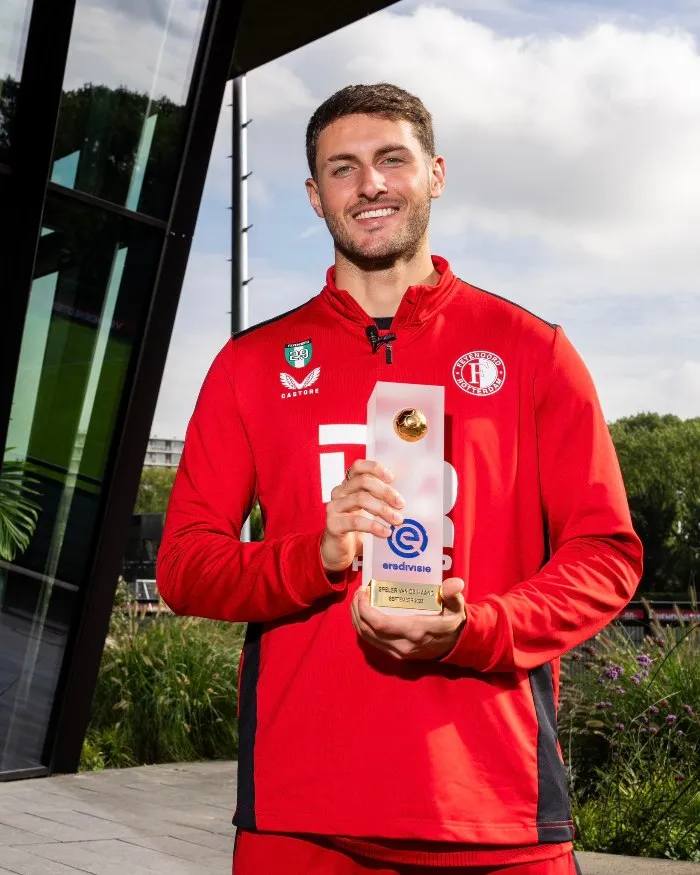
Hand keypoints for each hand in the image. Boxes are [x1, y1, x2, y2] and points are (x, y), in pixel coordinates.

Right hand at [321, 460, 405, 573]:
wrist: (339, 552)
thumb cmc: (358, 530)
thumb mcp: (369, 511)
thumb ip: (381, 501)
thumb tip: (407, 499)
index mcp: (348, 485)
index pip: (358, 467)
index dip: (375, 468)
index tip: (392, 478)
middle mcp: (339, 492)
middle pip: (363, 482)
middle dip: (385, 492)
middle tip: (401, 504)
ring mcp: (334, 507)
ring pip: (360, 499)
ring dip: (383, 509)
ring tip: (397, 520)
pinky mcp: (332, 524)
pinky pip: (355, 521)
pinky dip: (373, 526)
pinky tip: (385, 533)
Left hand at [350, 578, 466, 659]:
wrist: (456, 645)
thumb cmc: (452, 620)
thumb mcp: (455, 606)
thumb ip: (452, 594)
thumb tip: (455, 584)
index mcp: (415, 631)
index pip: (380, 624)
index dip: (365, 610)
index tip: (362, 592)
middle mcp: (403, 645)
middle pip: (368, 630)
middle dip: (358, 610)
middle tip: (359, 592)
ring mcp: (397, 652)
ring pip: (367, 637)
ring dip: (357, 619)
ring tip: (358, 600)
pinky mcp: (395, 654)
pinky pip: (372, 641)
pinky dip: (363, 627)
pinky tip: (364, 613)